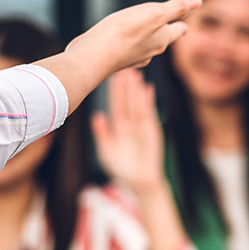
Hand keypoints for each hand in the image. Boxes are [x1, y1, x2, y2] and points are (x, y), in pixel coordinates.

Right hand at [68, 0, 201, 71]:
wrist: (93, 57)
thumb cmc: (123, 34)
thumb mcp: (155, 13)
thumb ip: (177, 7)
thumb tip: (198, 1)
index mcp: (162, 40)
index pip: (179, 29)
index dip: (182, 21)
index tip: (184, 18)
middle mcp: (149, 51)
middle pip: (162, 40)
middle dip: (164, 31)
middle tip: (166, 23)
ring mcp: (131, 58)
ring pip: (143, 46)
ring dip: (144, 38)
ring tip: (142, 31)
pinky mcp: (114, 60)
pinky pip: (125, 50)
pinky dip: (125, 44)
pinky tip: (119, 41)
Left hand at [91, 69, 163, 193]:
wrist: (138, 182)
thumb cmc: (121, 168)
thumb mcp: (106, 150)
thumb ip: (102, 134)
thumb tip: (96, 115)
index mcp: (118, 127)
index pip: (115, 105)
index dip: (114, 92)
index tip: (111, 76)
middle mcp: (130, 124)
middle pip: (127, 101)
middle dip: (125, 86)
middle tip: (123, 67)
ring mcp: (142, 126)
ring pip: (137, 104)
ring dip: (136, 90)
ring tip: (135, 74)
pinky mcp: (152, 132)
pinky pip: (149, 114)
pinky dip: (148, 102)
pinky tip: (147, 89)